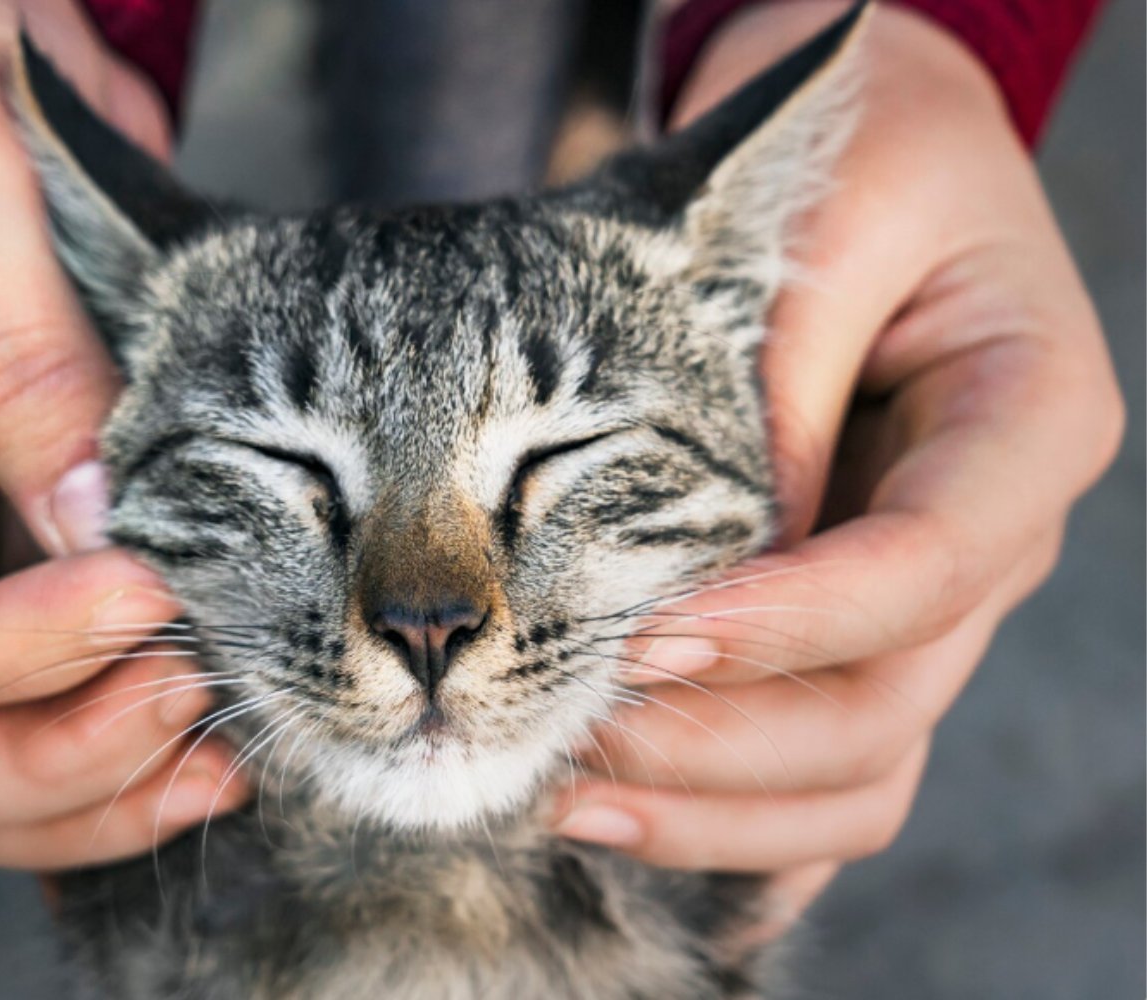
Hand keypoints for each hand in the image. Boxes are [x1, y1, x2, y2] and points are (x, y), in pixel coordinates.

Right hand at [0, 0, 246, 868]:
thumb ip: (15, 348)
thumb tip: (97, 529)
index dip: (4, 653)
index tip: (150, 597)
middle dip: (49, 757)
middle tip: (194, 701)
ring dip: (95, 783)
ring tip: (225, 745)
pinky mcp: (3, 553)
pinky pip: (41, 705)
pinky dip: (122, 745)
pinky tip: (218, 727)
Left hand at [552, 2, 1123, 934]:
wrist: (868, 153)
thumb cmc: (854, 160)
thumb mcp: (822, 224)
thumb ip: (775, 393)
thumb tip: (702, 575)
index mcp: (1028, 423)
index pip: (927, 567)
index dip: (789, 622)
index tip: (642, 635)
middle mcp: (993, 535)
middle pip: (885, 703)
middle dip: (721, 739)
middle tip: (564, 729)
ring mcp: (928, 600)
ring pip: (857, 770)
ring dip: (712, 806)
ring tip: (561, 794)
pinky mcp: (857, 625)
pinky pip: (826, 766)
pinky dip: (739, 821)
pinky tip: (633, 835)